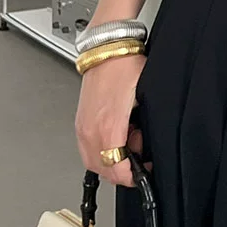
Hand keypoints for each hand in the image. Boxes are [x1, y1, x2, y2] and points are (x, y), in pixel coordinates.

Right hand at [75, 52, 150, 186]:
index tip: (144, 172)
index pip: (116, 169)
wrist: (106, 49)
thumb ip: (145, 126)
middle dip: (123, 168)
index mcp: (109, 126)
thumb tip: (147, 145)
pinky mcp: (80, 122)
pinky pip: (89, 149)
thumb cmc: (125, 67)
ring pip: (94, 162)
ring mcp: (82, 126)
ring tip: (129, 138)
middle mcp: (91, 129)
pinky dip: (103, 149)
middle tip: (139, 151)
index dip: (132, 177)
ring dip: (112, 159)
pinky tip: (117, 133)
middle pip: (103, 171)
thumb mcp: (145, 98)